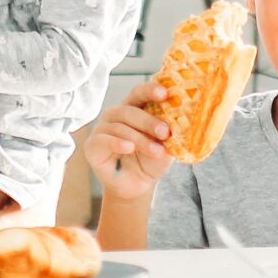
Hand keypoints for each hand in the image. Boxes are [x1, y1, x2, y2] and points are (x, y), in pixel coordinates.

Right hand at [85, 80, 174, 200]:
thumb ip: (170, 132)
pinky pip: (104, 140)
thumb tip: (184, 121)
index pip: (140, 93)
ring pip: (120, 127)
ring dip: (141, 140)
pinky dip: (117, 143)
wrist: (138, 186)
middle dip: (149, 121)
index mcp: (134, 108)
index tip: (165, 93)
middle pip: (129, 110)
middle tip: (165, 132)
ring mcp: (102, 128)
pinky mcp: (93, 145)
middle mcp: (116, 114)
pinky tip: (129, 148)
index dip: (150, 90)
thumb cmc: (151, 161)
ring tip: (157, 151)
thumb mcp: (166, 145)